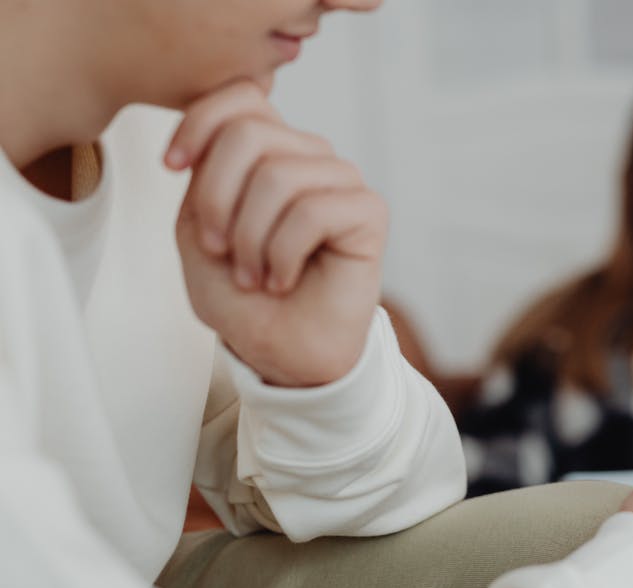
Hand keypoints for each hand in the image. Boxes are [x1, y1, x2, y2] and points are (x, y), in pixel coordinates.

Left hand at [167, 81, 386, 386]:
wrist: (281, 353)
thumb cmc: (242, 296)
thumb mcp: (196, 230)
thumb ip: (202, 177)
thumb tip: (219, 134)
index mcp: (268, 151)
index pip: (241, 97)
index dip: (198, 123)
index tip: (172, 169)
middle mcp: (308, 156)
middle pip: (249, 134)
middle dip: (218, 200)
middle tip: (219, 251)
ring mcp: (341, 180)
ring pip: (279, 176)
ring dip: (250, 239)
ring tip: (254, 275)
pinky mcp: (368, 211)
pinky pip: (312, 212)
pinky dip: (283, 255)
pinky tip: (284, 279)